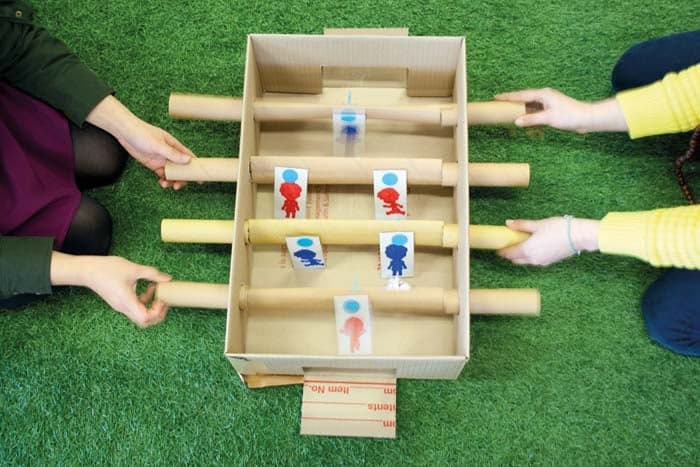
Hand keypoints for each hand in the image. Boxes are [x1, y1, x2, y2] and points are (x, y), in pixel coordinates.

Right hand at [51, 253, 171, 327]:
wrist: (86, 270)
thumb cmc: (106, 269)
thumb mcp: (133, 269)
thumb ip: (152, 274)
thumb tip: (167, 278)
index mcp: (126, 302)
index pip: (145, 318)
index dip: (157, 312)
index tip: (162, 299)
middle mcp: (123, 308)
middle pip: (144, 321)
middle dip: (158, 313)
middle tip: (163, 300)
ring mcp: (121, 306)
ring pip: (140, 315)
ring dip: (151, 306)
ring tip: (156, 291)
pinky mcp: (119, 302)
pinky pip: (135, 307)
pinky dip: (144, 301)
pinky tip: (147, 288)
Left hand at [117, 119, 194, 189]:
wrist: (125, 132)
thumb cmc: (142, 133)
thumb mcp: (158, 145)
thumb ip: (173, 153)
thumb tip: (188, 160)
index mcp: (175, 146)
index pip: (189, 157)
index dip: (195, 167)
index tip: (200, 178)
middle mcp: (170, 153)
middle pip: (181, 168)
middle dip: (182, 178)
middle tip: (178, 186)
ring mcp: (162, 159)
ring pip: (172, 173)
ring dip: (172, 180)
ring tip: (167, 185)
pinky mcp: (153, 164)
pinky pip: (162, 174)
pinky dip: (163, 180)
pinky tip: (161, 183)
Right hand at [495, 88, 627, 133]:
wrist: (586, 118)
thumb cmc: (570, 116)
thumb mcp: (548, 118)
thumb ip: (531, 119)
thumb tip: (516, 121)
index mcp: (543, 94)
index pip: (521, 95)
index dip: (508, 97)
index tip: (496, 97)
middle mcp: (544, 96)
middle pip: (523, 98)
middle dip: (511, 101)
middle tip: (498, 103)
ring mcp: (548, 103)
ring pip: (529, 105)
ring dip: (519, 109)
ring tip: (507, 112)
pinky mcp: (551, 109)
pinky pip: (535, 111)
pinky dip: (528, 115)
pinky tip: (523, 119)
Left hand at [497, 217, 599, 265]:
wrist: (579, 236)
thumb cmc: (559, 228)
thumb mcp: (538, 224)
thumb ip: (521, 225)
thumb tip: (508, 223)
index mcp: (528, 250)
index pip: (509, 253)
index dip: (502, 251)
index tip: (497, 248)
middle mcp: (533, 259)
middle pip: (516, 259)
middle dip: (510, 254)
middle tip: (507, 245)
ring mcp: (542, 262)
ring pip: (525, 261)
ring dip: (519, 255)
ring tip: (519, 245)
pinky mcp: (549, 261)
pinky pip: (534, 261)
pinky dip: (529, 256)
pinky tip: (532, 247)